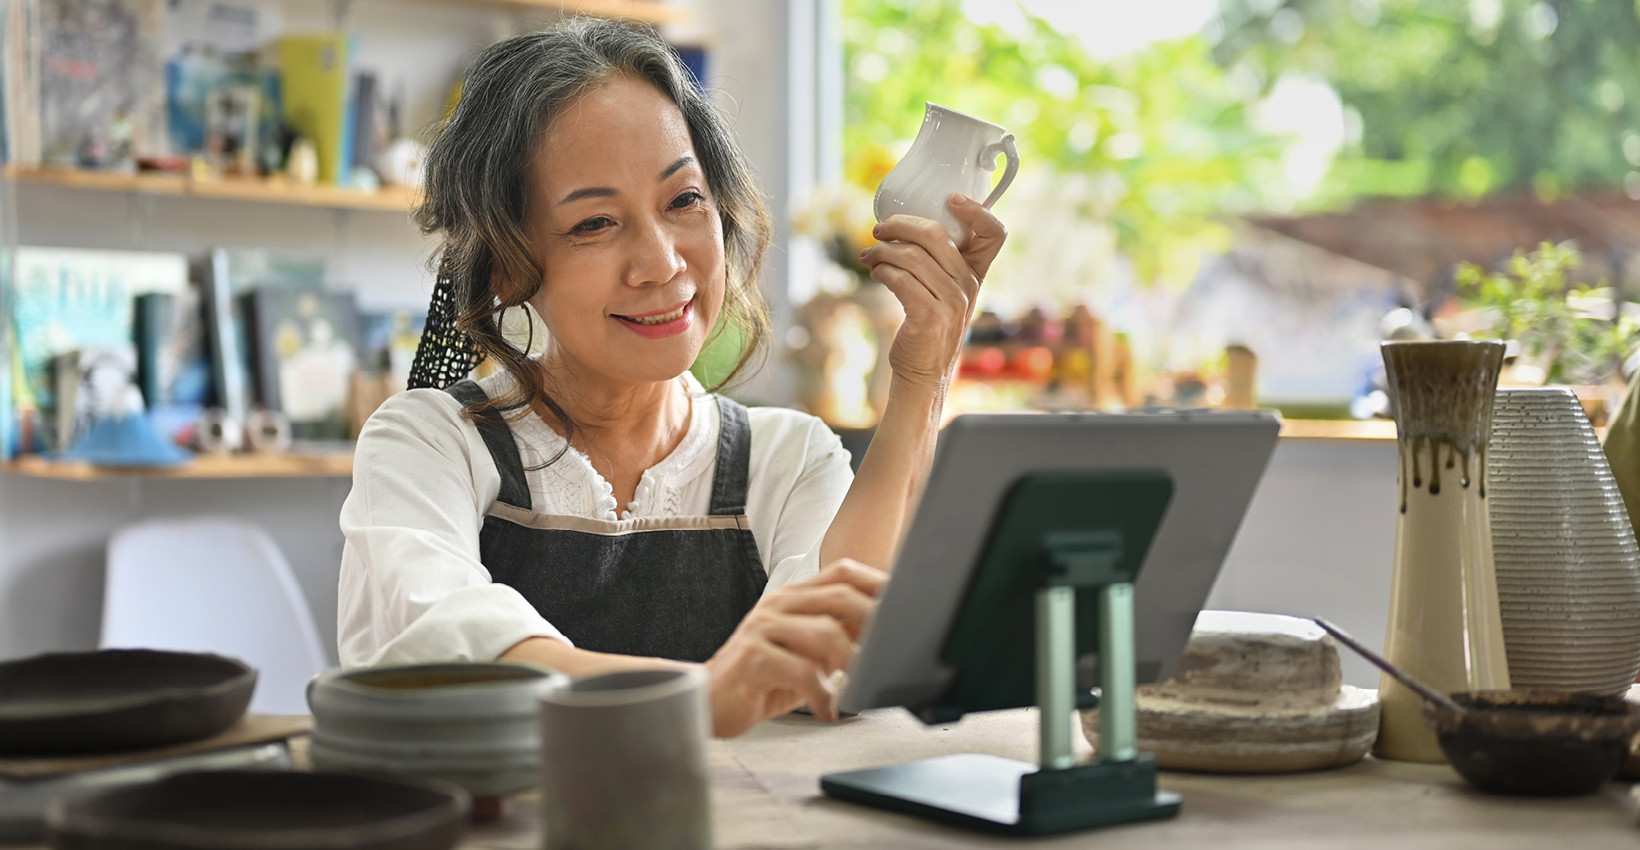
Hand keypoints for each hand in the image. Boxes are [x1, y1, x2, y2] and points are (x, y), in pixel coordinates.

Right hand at [703, 558, 885, 737]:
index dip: (878, 584)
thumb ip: (839, 636)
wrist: (710, 699)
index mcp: (795, 596)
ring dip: (852, 662)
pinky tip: (828, 710)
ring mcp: (762, 629)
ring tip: (861, 685)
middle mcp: (779, 604)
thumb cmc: (764, 677)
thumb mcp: (808, 652)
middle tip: (892, 651)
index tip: (908, 604)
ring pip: (823, 633)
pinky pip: (798, 671)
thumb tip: (886, 633)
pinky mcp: (750, 659)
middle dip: (875, 623)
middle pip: (839, 597)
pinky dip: (822, 695)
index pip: (842, 573)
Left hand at [859, 195, 1007, 390]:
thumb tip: (898, 227)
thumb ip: (937, 263)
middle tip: (879, 230)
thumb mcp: (945, 293)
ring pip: (910, 256)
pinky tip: (875, 273)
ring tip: (869, 255)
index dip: (977, 211)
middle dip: (899, 224)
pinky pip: (899, 279)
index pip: (994, 234)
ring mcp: (951, 302)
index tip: (951, 199)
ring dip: (882, 251)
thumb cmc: (929, 326)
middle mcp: (968, 285)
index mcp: (976, 274)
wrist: (924, 372)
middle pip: (935, 234)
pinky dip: (881, 271)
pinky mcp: (928, 316)